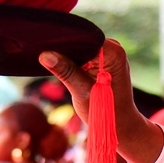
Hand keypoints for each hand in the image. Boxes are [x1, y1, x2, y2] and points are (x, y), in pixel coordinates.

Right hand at [40, 41, 163, 162]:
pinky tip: (58, 64)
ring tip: (48, 57)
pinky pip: (84, 55)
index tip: (45, 43)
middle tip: (42, 51)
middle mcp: (114, 48)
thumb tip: (45, 55)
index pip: (84, 37)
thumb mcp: (83, 92)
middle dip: (64, 47)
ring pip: (81, 47)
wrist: (121, 124)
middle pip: (82, 40)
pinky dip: (72, 60)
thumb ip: (66, 72)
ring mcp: (109, 53)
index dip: (64, 40)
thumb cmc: (107, 112)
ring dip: (66, 53)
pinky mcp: (102, 60)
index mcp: (114, 53)